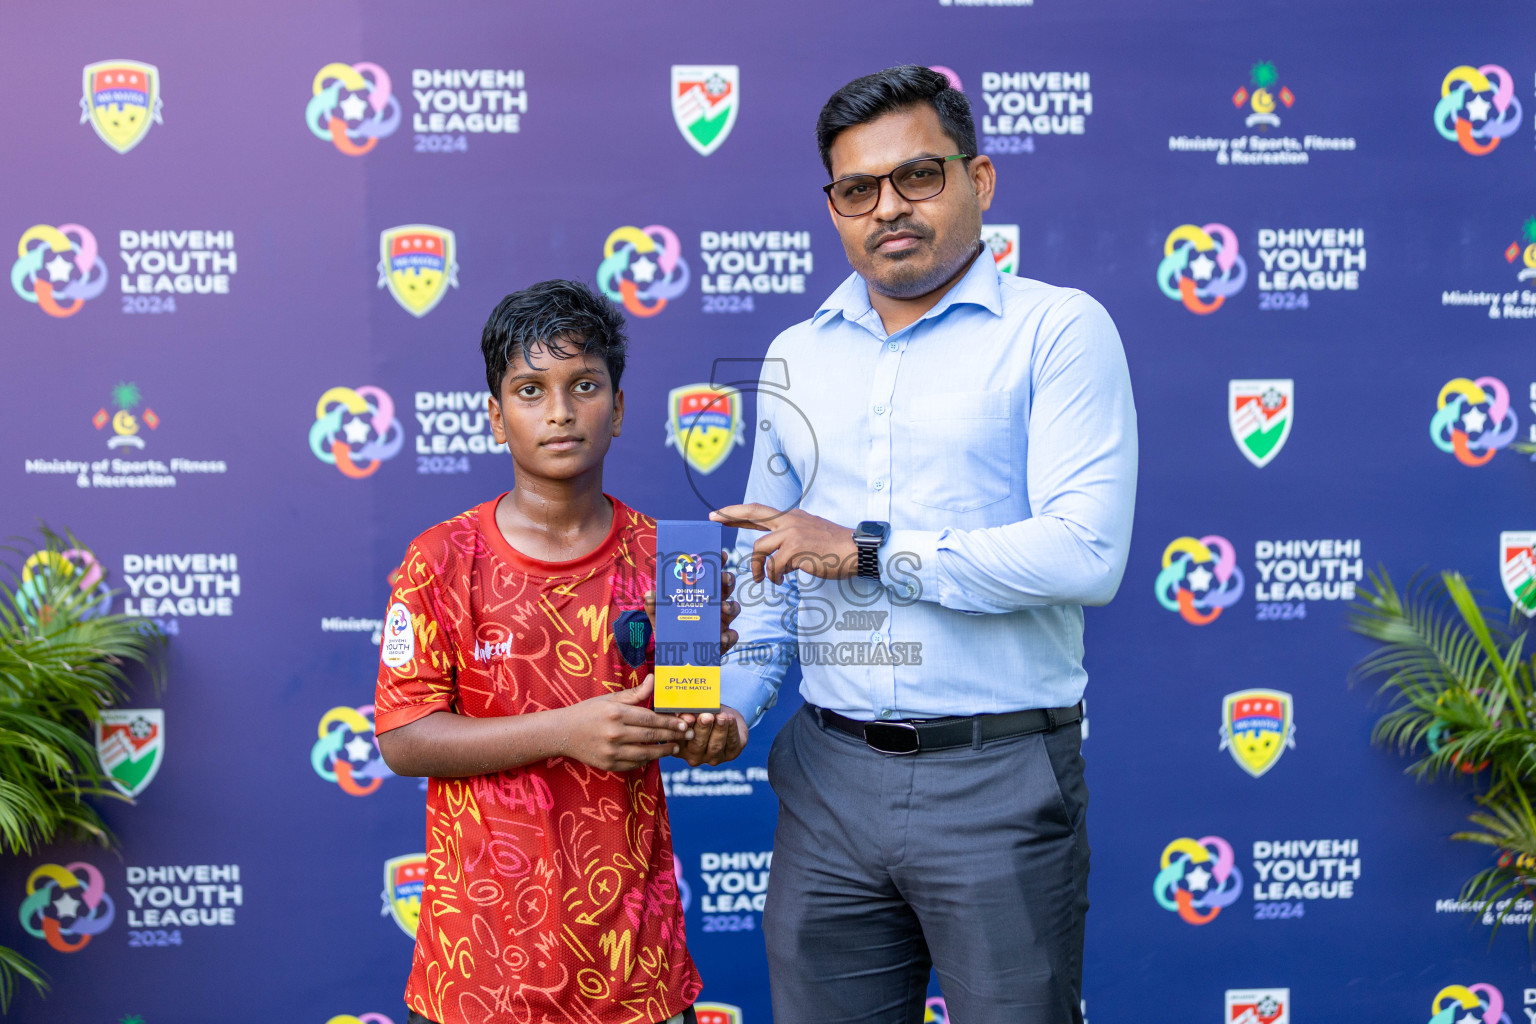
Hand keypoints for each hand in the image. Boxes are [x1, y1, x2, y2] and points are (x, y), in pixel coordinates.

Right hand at [557, 675, 689, 771]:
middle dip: (673, 736)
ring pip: (645, 753)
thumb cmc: (589, 712)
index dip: (669, 722)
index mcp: (616, 713)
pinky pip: (634, 764)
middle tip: (688, 735)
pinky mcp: (608, 764)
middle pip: (651, 735)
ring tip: (675, 747)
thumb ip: (634, 694)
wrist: (563, 733)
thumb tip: (654, 680)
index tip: (684, 723)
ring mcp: (611, 751)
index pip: (650, 718)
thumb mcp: (609, 699)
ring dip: (663, 751)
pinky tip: (655, 755)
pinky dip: (647, 760)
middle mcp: (614, 733)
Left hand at [643, 548, 740, 654]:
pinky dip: (729, 636)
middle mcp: (714, 605)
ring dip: (731, 605)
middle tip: (724, 578)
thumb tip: (649, 594)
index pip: (711, 575)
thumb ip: (653, 606)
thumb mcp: (658, 618)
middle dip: (727, 580)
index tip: (720, 554)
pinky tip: (722, 637)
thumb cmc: (669, 631)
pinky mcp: (723, 641)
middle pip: (726, 588)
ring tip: (723, 608)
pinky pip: (732, 636)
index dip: (718, 563)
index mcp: (701, 594)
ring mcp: (720, 622)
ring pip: (734, 609)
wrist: (672, 657)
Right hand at [677, 706, 747, 765]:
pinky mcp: (731, 754)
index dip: (684, 730)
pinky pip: (732, 742)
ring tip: (721, 716)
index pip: (679, 740)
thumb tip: (686, 714)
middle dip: (703, 729)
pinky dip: (732, 729)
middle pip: (697, 744)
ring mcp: (713, 758)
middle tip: (706, 717)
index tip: (689, 718)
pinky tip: (731, 718)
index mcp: (679, 748)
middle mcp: (694, 757)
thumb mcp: (691, 712)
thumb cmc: (702, 713)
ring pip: (716, 745)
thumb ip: (686, 714)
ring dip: (719, 729)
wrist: (723, 716)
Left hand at [711, 504, 856, 584]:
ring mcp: (792, 533)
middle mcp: (789, 521)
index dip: (737, 512)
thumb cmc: (834, 547)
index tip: (718, 513)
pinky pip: (774, 566)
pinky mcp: (796, 550)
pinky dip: (774, 576)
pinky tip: (781, 581)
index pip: (759, 511)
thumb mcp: (809, 534)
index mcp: (791, 517)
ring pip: (759, 548)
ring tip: (764, 578)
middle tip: (713, 518)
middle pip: (753, 513)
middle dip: (730, 514)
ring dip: (757, 567)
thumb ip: (789, 538)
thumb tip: (774, 554)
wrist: (855, 550)